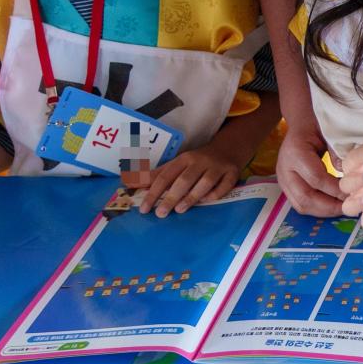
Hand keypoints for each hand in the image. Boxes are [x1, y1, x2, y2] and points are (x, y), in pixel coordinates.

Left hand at [124, 144, 240, 217]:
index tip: (145, 208)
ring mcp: (217, 167)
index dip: (154, 192)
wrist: (228, 149)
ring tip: (179, 210)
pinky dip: (215, 194)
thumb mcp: (177, 165)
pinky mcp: (232, 173)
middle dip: (171, 197)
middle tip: (160, 213)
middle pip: (184, 180)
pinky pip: (224, 185)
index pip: (166, 176)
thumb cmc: (197, 162)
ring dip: (191, 196)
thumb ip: (156, 175)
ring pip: (204, 182)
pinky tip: (206, 201)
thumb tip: (130, 183)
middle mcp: (200, 161)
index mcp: (184, 159)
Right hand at [276, 116, 342, 216]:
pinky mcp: (286, 187)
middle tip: (350, 207)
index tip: (354, 193)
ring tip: (343, 210)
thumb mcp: (329, 134)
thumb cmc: (318, 126)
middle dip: (330, 206)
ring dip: (324, 211)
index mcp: (295, 152)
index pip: (316, 178)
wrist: (301, 125)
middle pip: (305, 197)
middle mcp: (285, 169)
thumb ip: (337, 153)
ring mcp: (283, 180)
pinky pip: (300, 204)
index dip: (335, 189)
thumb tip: (350, 176)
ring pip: (301, 205)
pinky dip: (318, 209)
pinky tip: (333, 207)